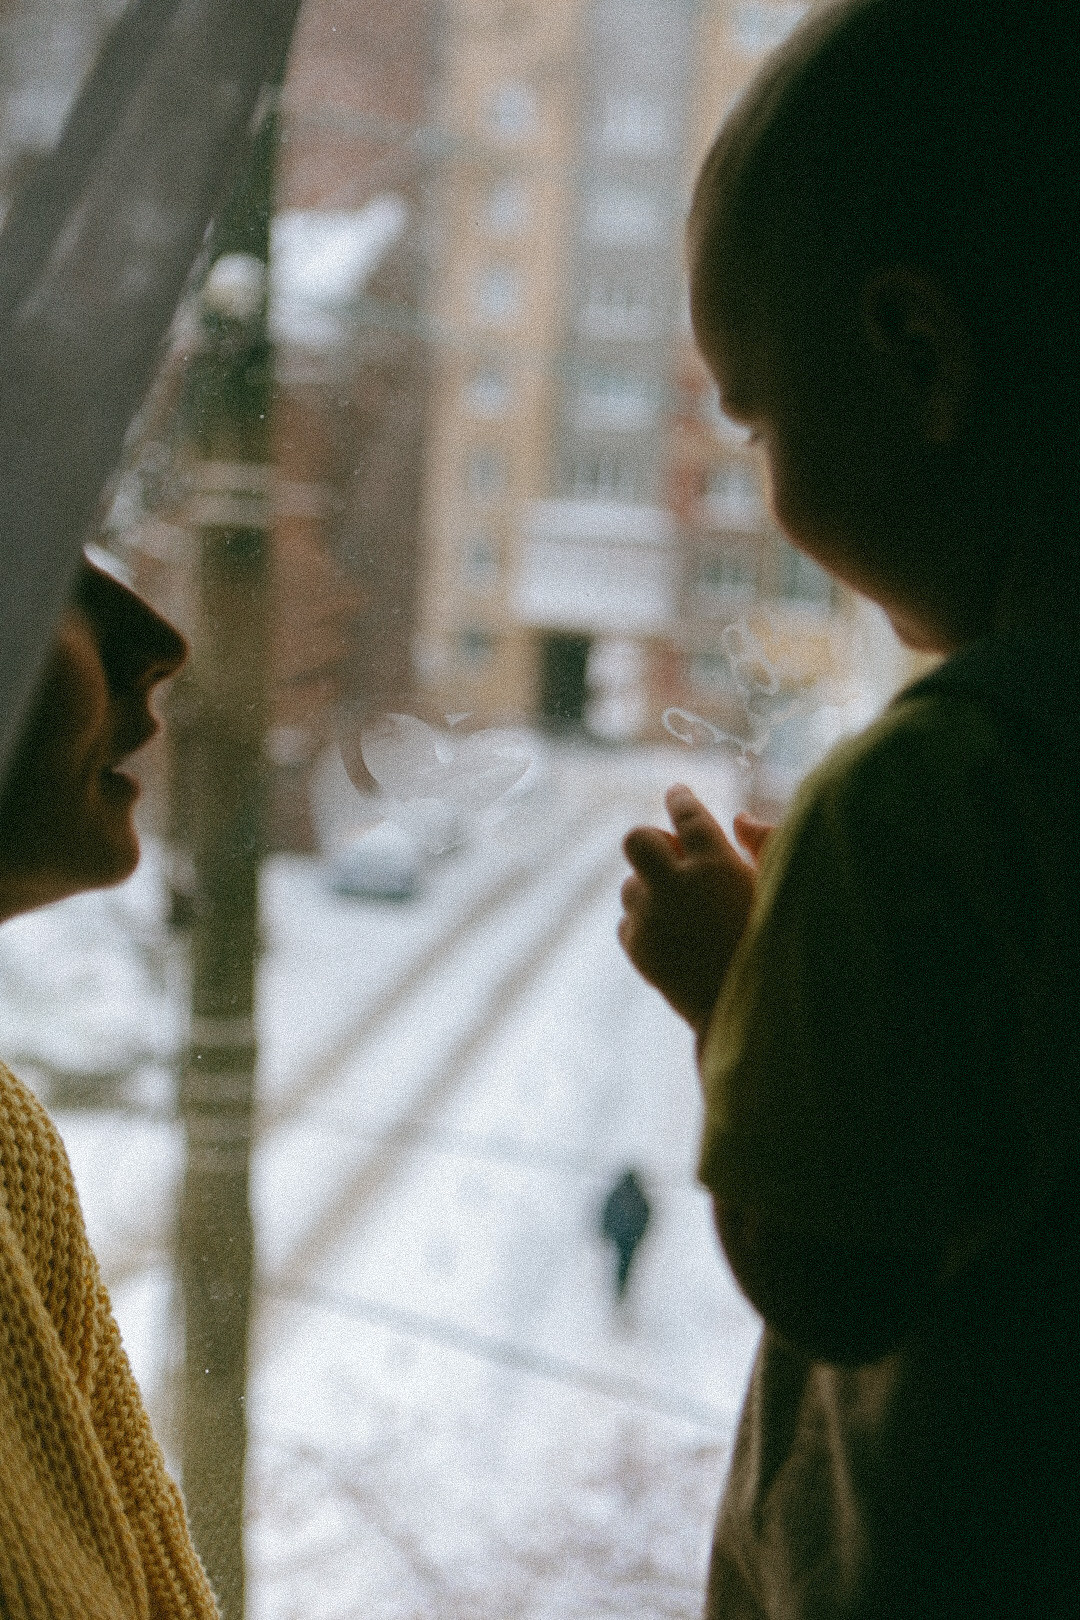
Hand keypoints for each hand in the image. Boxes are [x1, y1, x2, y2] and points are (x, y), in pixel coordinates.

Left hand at [618, 784, 772, 1040]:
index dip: (681, 799)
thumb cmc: (780, 946)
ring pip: (630, 885)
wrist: (754, 1015)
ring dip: (651, 889)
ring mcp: (651, 919)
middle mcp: (674, 886)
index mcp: (715, 863)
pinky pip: (627, 923)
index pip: (686, 814)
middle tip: (675, 857)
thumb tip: (739, 819)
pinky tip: (674, 937)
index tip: (678, 794)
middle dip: (653, 842)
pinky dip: (645, 924)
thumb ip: (766, 844)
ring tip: (684, 910)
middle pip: (636, 839)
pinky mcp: (639, 951)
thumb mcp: (783, 890)